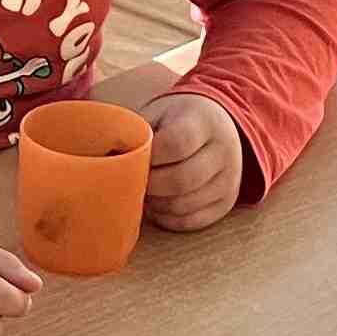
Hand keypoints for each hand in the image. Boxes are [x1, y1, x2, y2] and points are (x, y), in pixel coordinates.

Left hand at [144, 93, 246, 231]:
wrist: (213, 126)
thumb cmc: (172, 122)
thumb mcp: (157, 113)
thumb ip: (136, 133)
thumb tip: (107, 159)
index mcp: (205, 120)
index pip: (177, 144)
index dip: (150, 157)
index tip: (133, 158)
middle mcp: (224, 150)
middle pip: (182, 180)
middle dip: (150, 186)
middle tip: (131, 182)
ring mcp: (229, 178)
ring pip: (184, 205)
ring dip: (156, 205)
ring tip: (142, 192)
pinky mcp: (226, 202)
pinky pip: (192, 221)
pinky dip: (167, 219)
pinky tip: (156, 206)